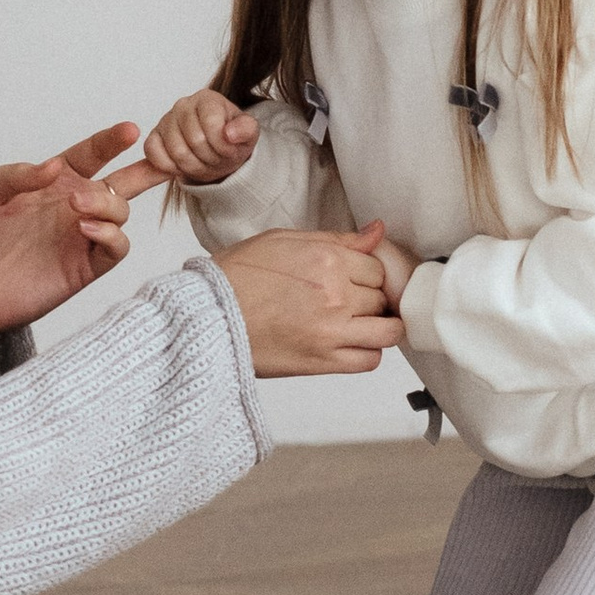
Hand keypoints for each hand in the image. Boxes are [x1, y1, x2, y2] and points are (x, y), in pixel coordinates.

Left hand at [0, 124, 140, 340]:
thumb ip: (16, 175)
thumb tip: (54, 166)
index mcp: (52, 181)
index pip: (90, 154)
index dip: (110, 141)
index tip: (130, 130)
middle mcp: (73, 206)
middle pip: (122, 182)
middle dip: (147, 170)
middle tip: (161, 162)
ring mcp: (80, 237)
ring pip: (122, 211)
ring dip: (108, 202)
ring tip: (78, 205)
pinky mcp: (83, 268)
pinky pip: (115, 249)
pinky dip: (112, 235)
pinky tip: (87, 228)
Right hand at [100, 90, 258, 199]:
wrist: (217, 150)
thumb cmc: (231, 139)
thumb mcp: (248, 133)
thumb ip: (246, 129)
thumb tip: (230, 133)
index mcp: (207, 99)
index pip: (212, 125)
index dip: (223, 145)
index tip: (229, 149)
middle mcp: (183, 105)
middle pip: (195, 141)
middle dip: (210, 158)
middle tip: (217, 158)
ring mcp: (165, 121)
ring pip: (177, 152)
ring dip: (194, 166)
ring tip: (203, 161)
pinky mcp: (153, 137)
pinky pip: (155, 155)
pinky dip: (170, 167)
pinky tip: (183, 165)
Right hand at [213, 221, 407, 377]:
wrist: (207, 316)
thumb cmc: (235, 278)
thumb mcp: (283, 241)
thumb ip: (336, 238)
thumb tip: (376, 232)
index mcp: (327, 259)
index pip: (377, 266)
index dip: (369, 272)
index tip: (359, 278)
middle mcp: (336, 294)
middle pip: (382, 296)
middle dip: (372, 297)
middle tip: (351, 300)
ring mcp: (333, 330)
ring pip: (387, 331)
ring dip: (381, 326)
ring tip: (364, 324)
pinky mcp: (323, 361)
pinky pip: (370, 360)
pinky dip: (369, 352)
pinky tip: (352, 344)